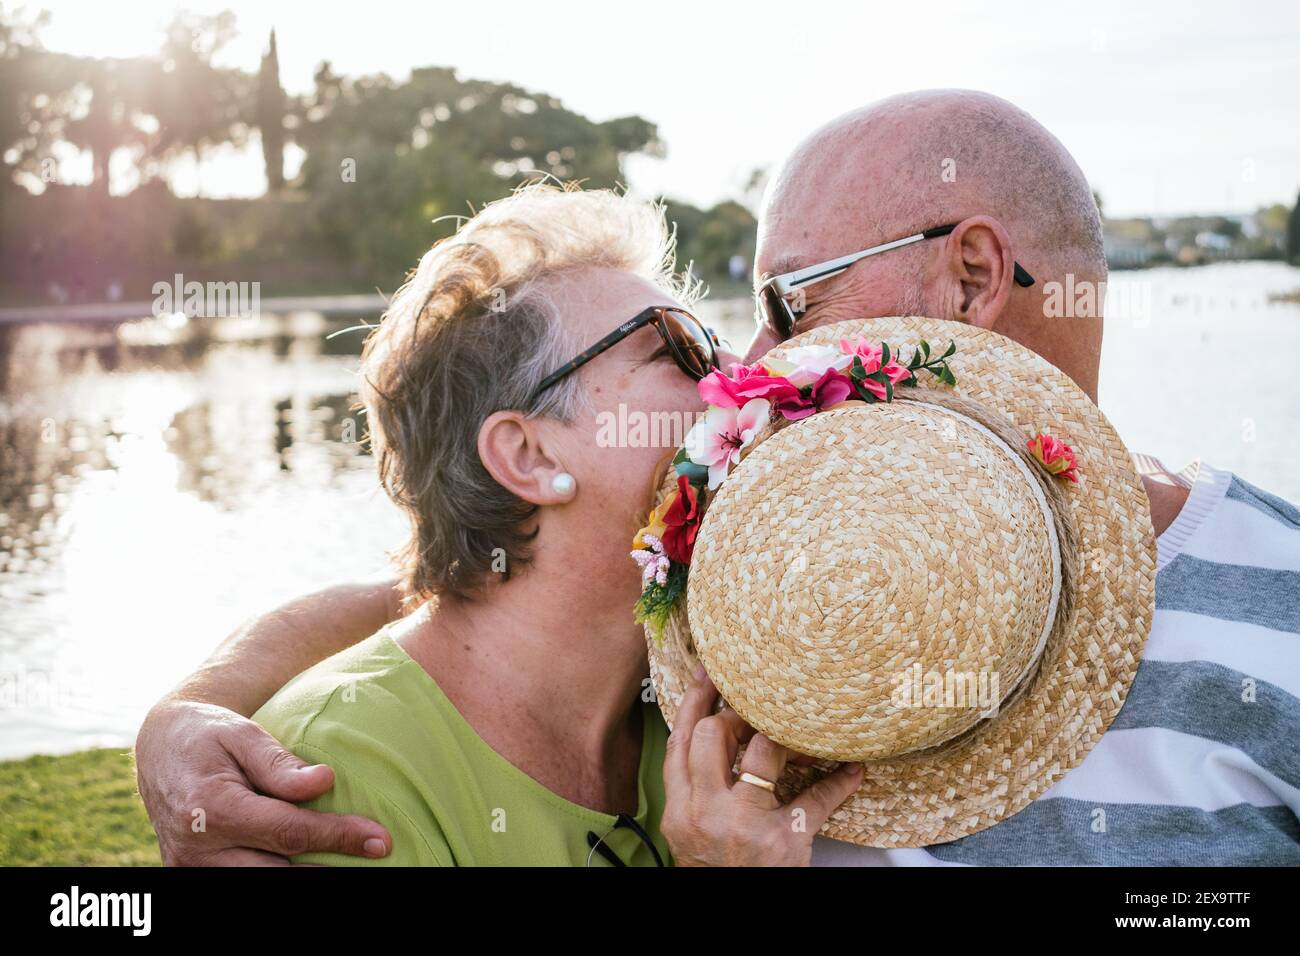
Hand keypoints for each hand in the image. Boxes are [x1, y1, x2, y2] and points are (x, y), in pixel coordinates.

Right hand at [135, 697, 391, 864]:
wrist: (160, 750)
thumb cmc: (209, 735)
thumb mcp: (243, 734)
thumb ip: (280, 764)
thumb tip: (325, 782)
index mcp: (212, 808)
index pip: (289, 832)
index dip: (339, 837)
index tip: (380, 839)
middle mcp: (197, 850)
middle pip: (278, 874)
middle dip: (329, 869)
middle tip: (374, 854)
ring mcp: (190, 871)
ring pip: (260, 888)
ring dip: (305, 876)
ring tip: (346, 862)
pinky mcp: (191, 879)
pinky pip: (244, 884)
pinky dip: (280, 875)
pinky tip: (312, 864)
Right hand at [661, 669, 862, 865]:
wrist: (729, 916)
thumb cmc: (716, 870)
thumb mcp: (689, 831)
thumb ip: (694, 788)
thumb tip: (714, 734)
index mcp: (679, 809)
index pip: (680, 741)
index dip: (694, 702)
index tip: (708, 675)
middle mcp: (706, 812)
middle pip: (714, 735)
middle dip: (737, 716)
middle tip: (757, 716)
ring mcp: (744, 825)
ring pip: (762, 751)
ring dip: (784, 738)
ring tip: (801, 737)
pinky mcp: (784, 840)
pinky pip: (816, 797)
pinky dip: (840, 781)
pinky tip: (853, 770)